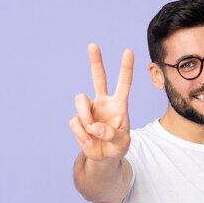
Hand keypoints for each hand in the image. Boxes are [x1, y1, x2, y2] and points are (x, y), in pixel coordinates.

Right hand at [69, 43, 133, 161]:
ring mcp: (89, 110)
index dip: (126, 68)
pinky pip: (75, 121)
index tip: (128, 51)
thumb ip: (112, 134)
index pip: (123, 84)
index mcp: (119, 104)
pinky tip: (88, 141)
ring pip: (80, 100)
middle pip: (98, 78)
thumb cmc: (117, 146)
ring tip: (91, 132)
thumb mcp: (122, 143)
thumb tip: (94, 127)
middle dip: (96, 61)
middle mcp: (103, 102)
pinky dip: (81, 133)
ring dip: (85, 117)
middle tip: (93, 45)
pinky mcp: (78, 120)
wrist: (104, 157)